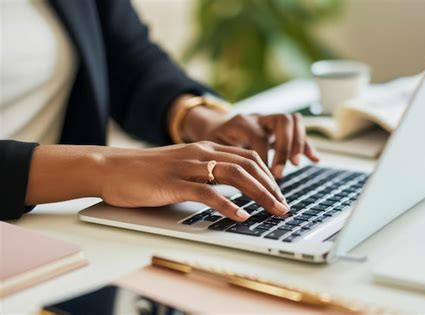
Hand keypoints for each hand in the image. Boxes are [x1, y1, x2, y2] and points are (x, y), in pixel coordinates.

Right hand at [99, 141, 287, 220]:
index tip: (278, 193)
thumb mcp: (182, 166)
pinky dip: (228, 204)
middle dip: (272, 186)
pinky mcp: (173, 183)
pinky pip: (207, 192)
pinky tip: (241, 215)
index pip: (248, 157)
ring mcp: (188, 167)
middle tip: (284, 206)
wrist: (111, 168)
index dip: (268, 175)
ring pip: (235, 175)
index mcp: (205, 148)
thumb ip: (205, 172)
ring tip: (274, 210)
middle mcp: (201, 153)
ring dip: (260, 194)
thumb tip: (229, 189)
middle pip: (248, 165)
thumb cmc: (146, 171)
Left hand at [179, 103, 319, 177]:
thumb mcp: (210, 152)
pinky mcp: (277, 128)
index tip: (260, 180)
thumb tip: (227, 191)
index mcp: (240, 122)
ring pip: (292, 121)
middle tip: (280, 173)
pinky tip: (314, 159)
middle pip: (281, 121)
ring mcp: (269, 120)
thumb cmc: (211, 145)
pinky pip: (298, 131)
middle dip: (285, 147)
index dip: (263, 158)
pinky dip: (306, 145)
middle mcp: (257, 117)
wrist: (212, 127)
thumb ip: (221, 165)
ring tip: (296, 164)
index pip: (258, 137)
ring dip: (298, 143)